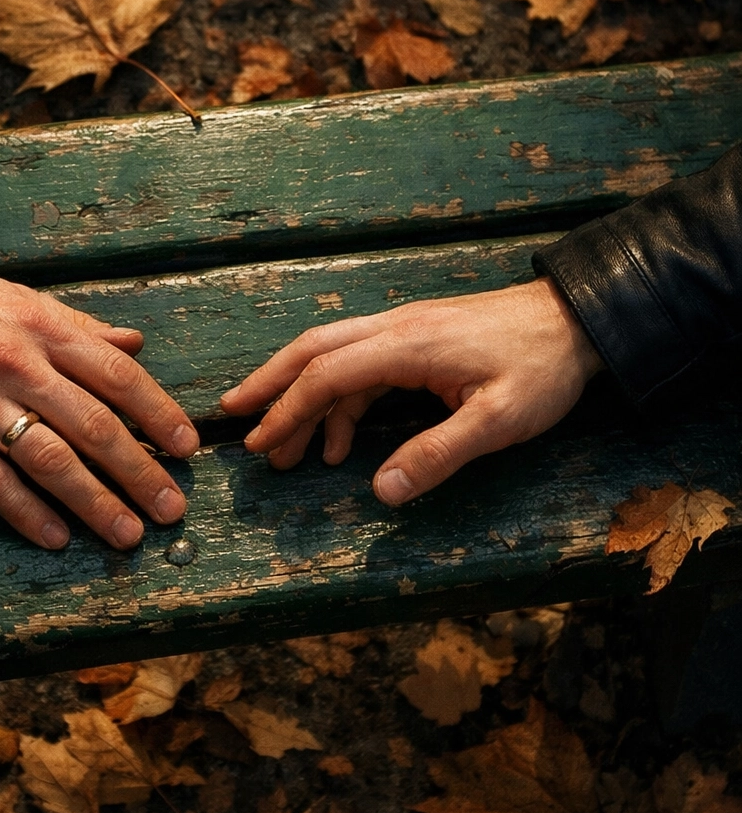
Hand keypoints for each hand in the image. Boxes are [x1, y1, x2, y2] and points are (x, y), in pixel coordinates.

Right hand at [0, 260, 198, 549]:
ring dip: (94, 502)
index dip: (157, 413)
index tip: (188, 447)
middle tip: (172, 507)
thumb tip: (135, 346)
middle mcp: (14, 365)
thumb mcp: (17, 301)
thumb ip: (79, 328)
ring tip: (127, 533)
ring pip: (48, 460)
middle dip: (139, 471)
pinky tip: (55, 538)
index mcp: (40, 328)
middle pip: (92, 426)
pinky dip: (25, 513)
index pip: (115, 375)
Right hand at [221, 278, 602, 504]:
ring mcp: (404, 332)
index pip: (327, 373)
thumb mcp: (498, 420)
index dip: (288, 409)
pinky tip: (338, 442)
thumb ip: (437, 455)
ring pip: (333, 357)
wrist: (578, 320)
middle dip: (270, 384)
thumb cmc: (542, 368)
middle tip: (233, 415)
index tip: (260, 442)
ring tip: (286, 450)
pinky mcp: (417, 340)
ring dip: (304, 399)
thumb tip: (380, 492)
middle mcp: (394, 330)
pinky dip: (340, 403)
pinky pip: (362, 367)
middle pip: (313, 349)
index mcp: (406, 345)